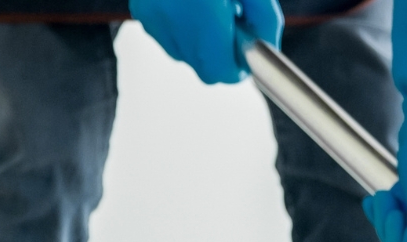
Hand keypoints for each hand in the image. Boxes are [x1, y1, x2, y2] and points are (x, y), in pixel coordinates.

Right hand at [131, 0, 279, 84]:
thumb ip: (264, 19)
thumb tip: (266, 48)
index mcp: (203, 10)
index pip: (220, 71)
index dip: (237, 68)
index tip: (246, 56)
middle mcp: (172, 15)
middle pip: (203, 68)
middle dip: (221, 56)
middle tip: (233, 26)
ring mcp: (152, 14)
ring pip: (184, 55)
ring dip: (202, 43)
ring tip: (210, 9)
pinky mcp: (141, 10)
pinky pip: (167, 37)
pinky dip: (182, 29)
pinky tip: (191, 6)